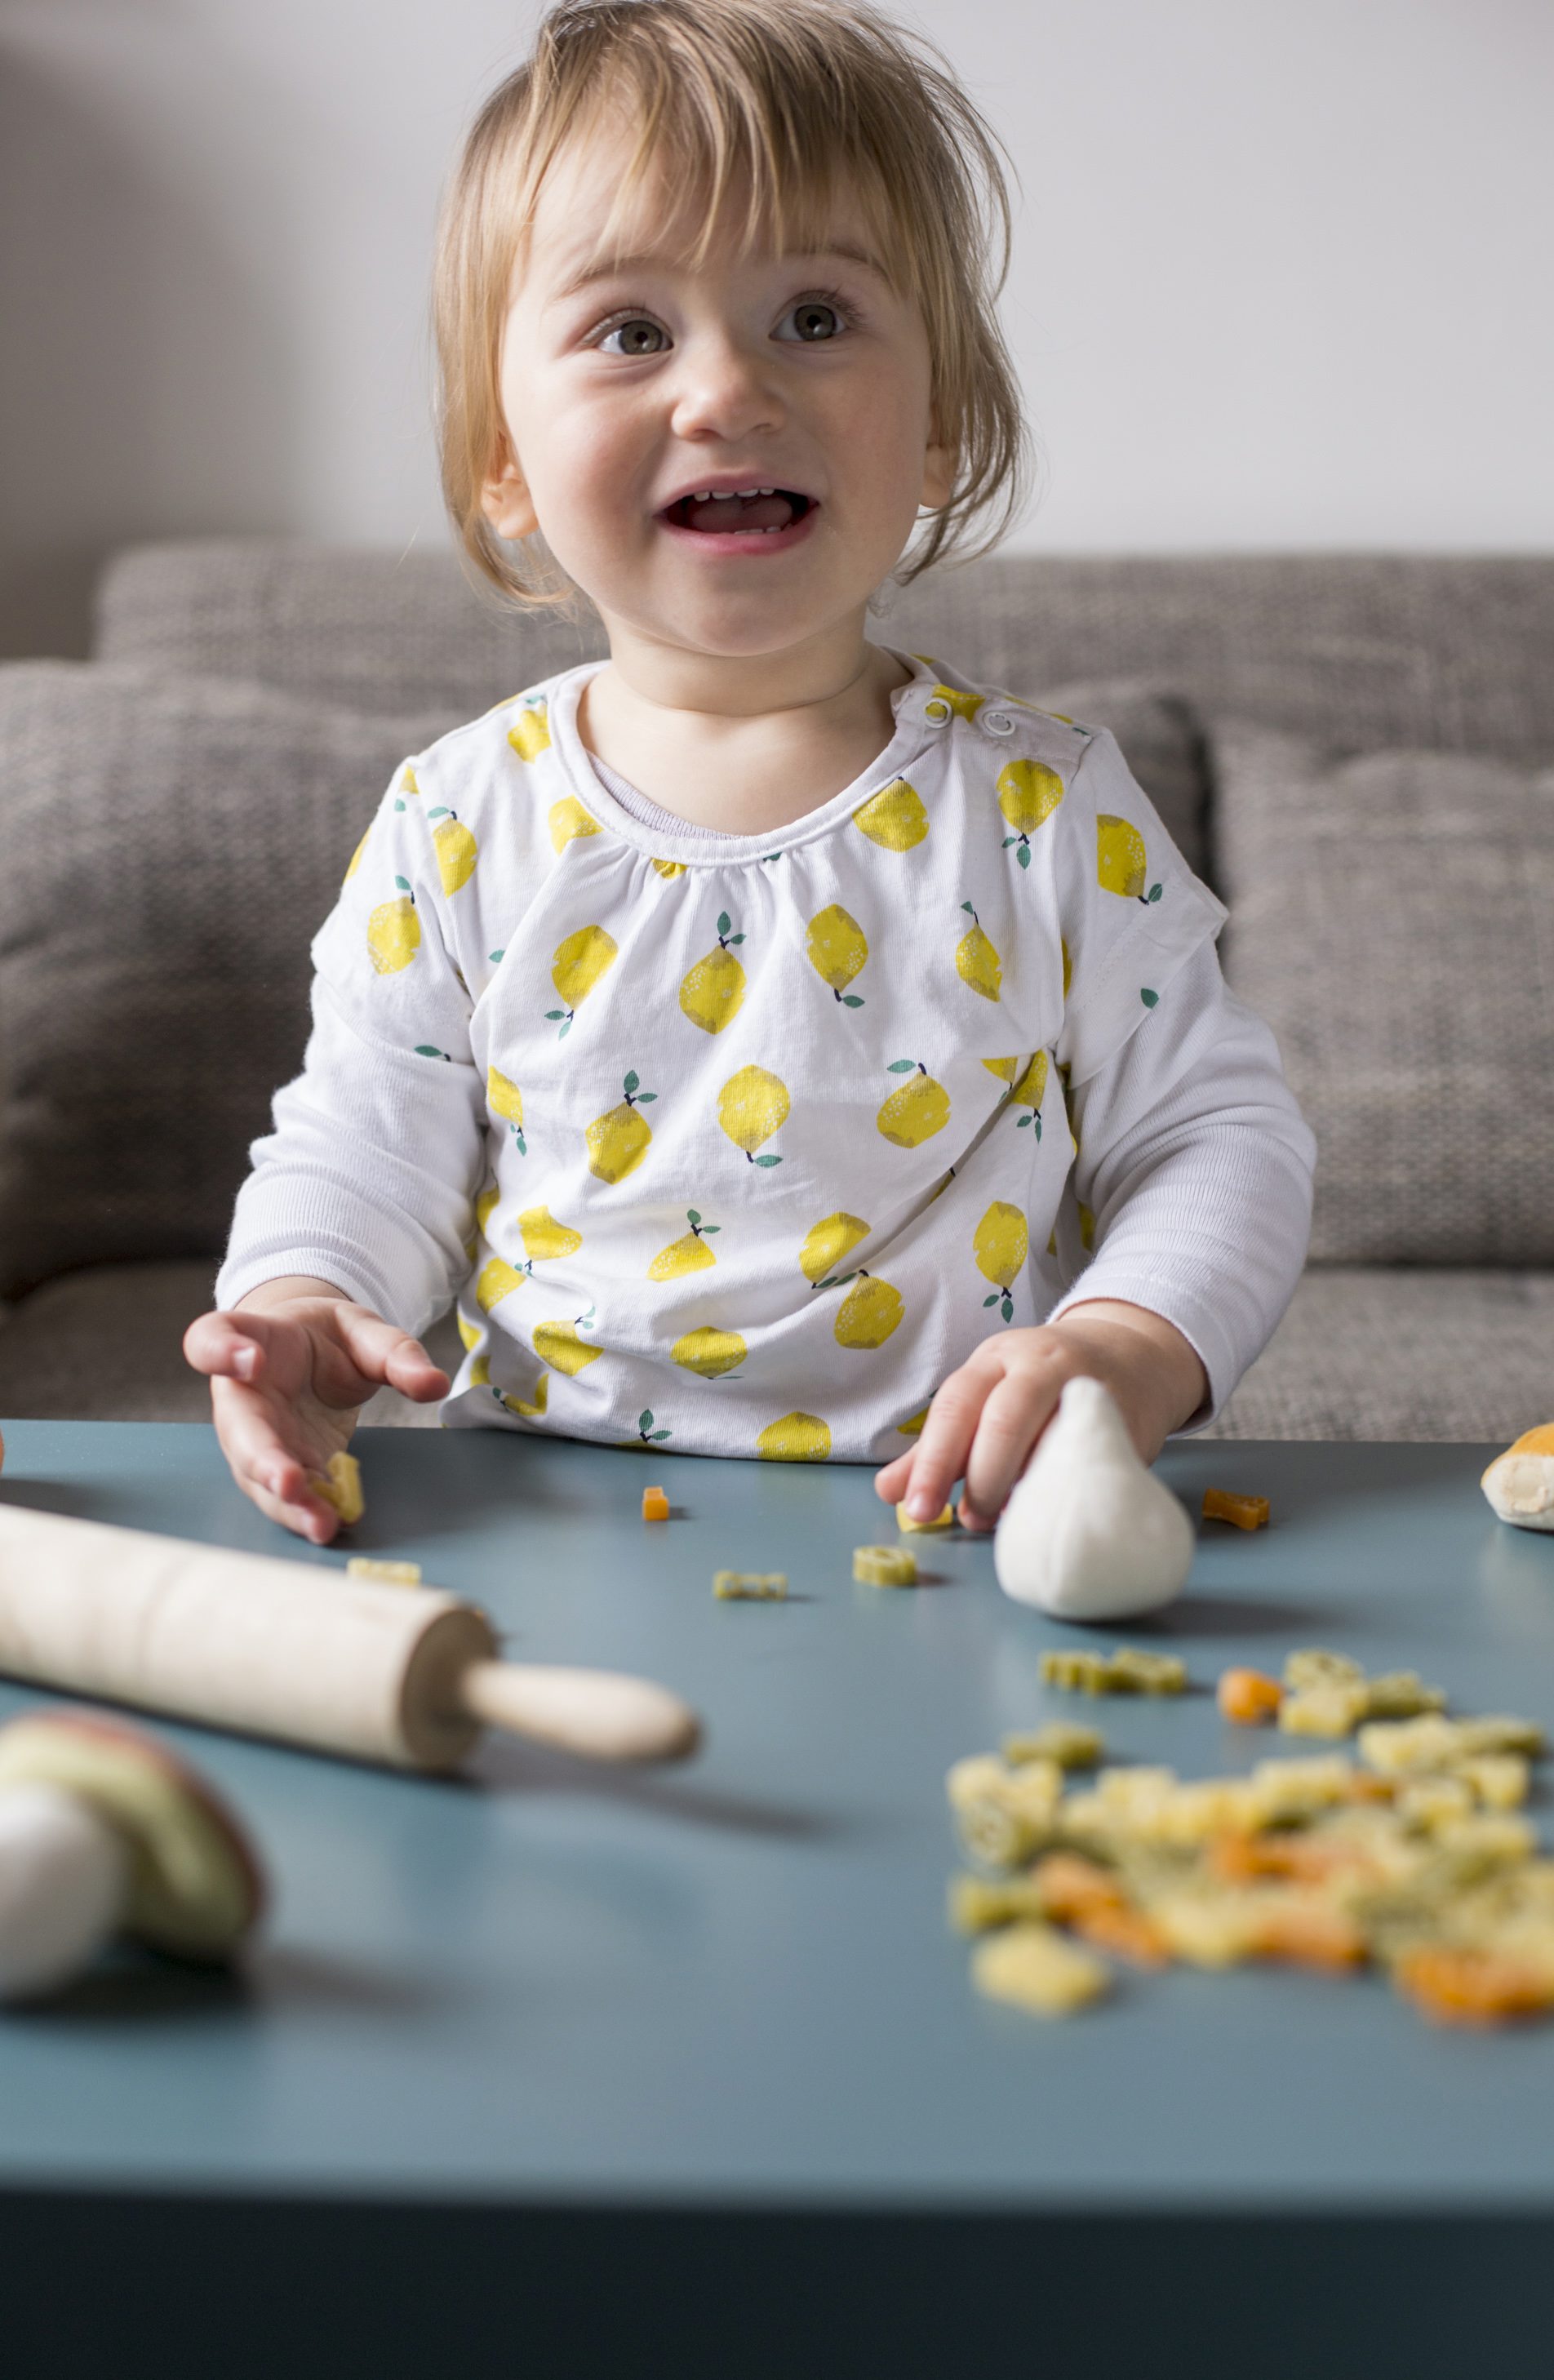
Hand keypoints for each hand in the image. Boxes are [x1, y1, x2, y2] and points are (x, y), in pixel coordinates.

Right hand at [183, 1278, 449, 1541]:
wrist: (311, 1355)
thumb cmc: (325, 1337)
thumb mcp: (363, 1330)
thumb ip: (394, 1352)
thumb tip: (434, 1384)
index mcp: (252, 1339)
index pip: (214, 1336)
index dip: (223, 1350)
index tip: (251, 1360)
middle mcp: (241, 1394)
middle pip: (238, 1427)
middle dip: (262, 1459)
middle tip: (289, 1482)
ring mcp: (255, 1437)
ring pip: (258, 1475)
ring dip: (287, 1504)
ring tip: (322, 1523)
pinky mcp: (281, 1466)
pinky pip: (288, 1493)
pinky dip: (308, 1511)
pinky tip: (333, 1523)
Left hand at [873, 1300, 1207, 1534]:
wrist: (1132, 1356)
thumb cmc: (1042, 1386)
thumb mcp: (988, 1399)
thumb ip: (942, 1447)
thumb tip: (890, 1491)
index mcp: (994, 1359)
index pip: (955, 1405)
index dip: (931, 1460)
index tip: (916, 1507)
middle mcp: (1040, 1363)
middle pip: (1003, 1417)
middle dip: (979, 1475)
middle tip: (969, 1519)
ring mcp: (1086, 1387)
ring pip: (1052, 1435)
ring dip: (1025, 1484)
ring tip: (1004, 1520)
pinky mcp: (1124, 1418)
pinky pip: (1093, 1453)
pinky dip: (1068, 1484)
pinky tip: (1052, 1508)